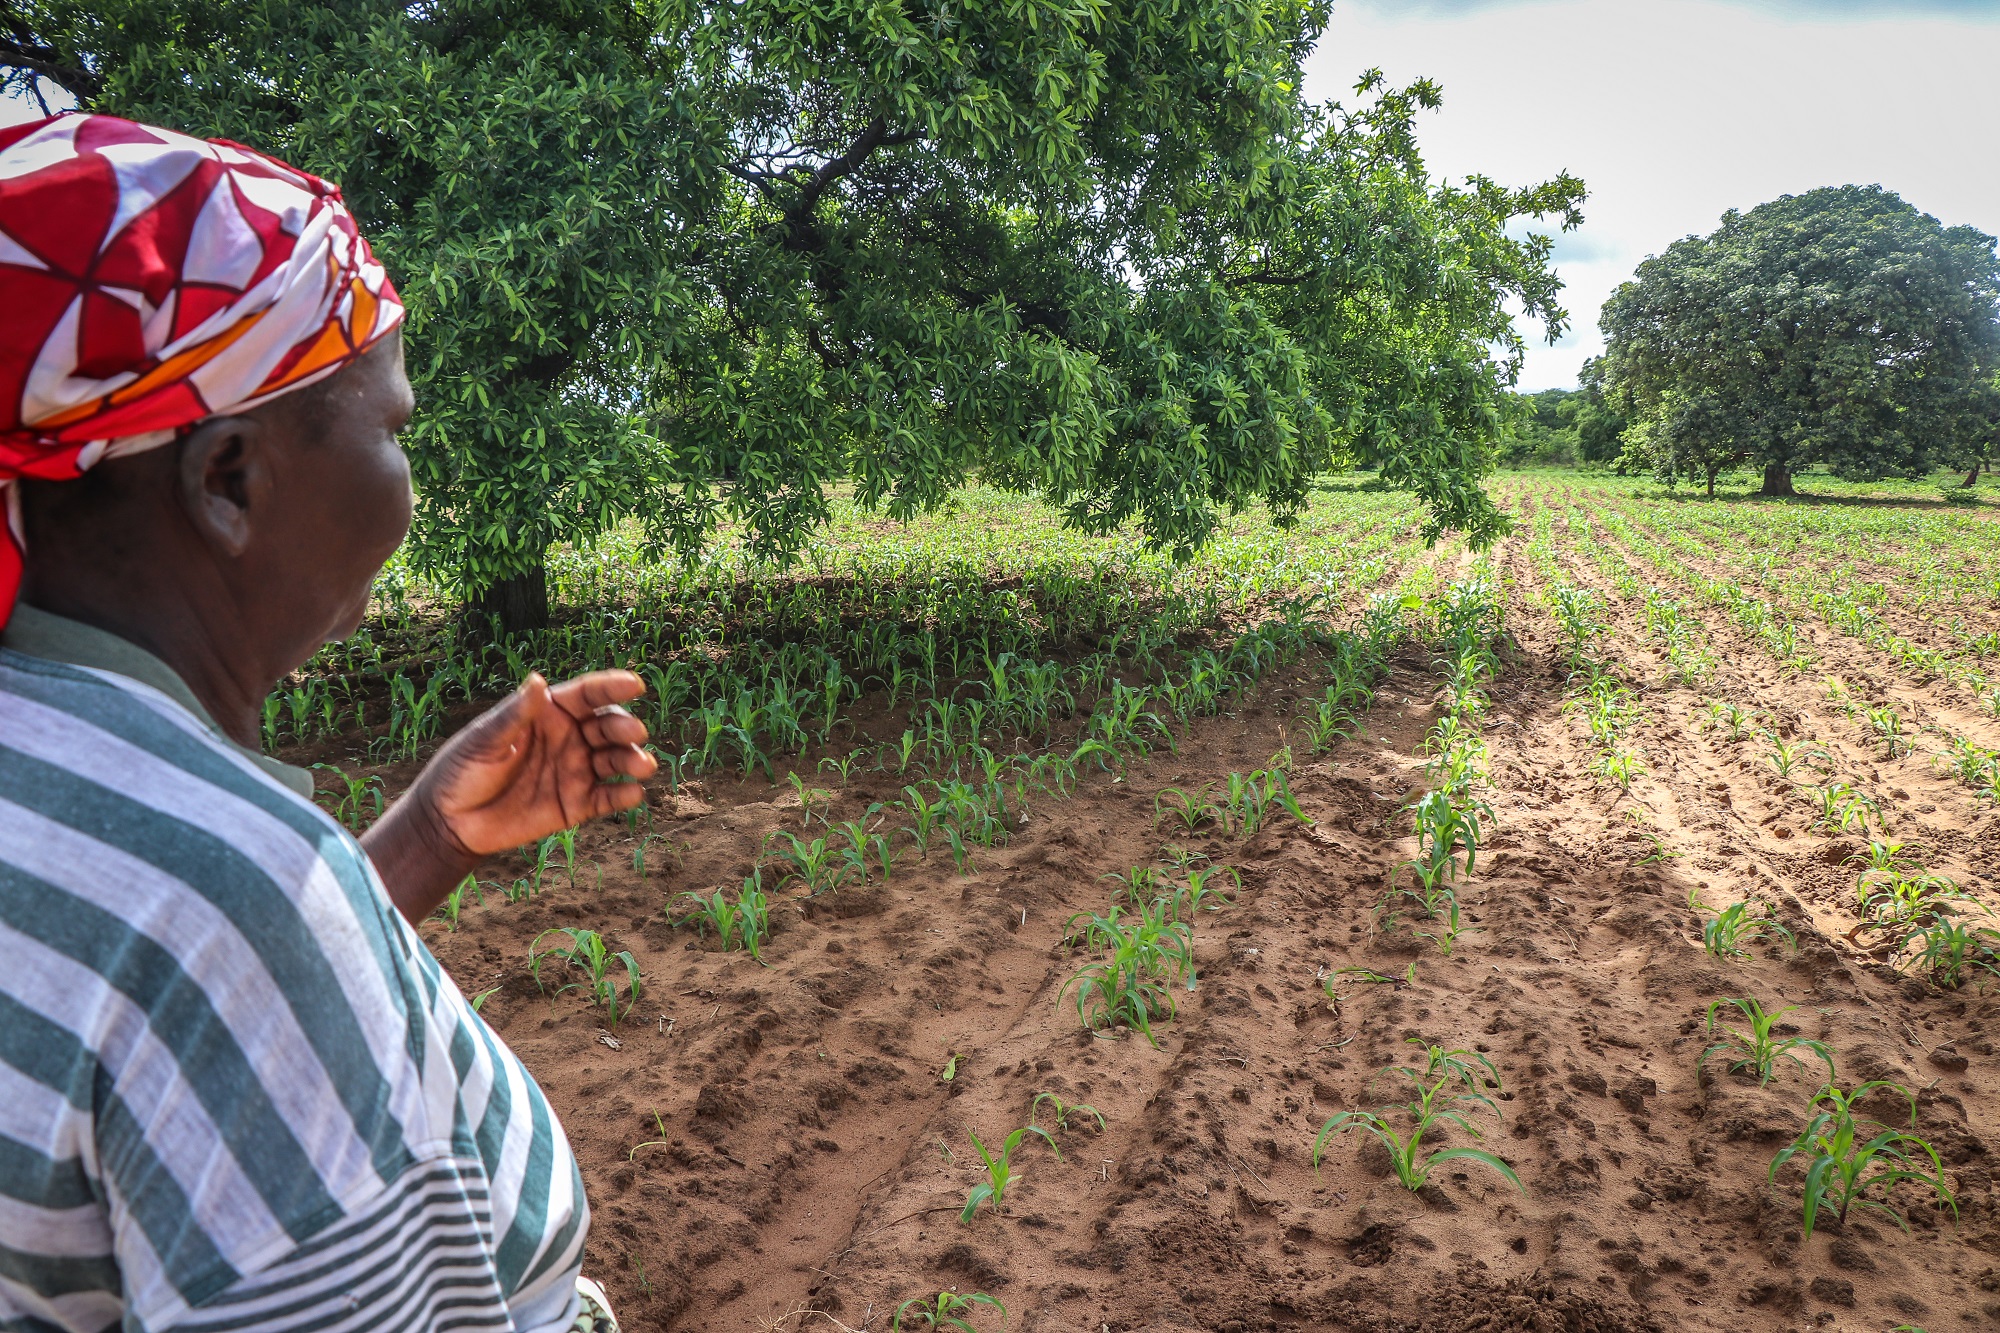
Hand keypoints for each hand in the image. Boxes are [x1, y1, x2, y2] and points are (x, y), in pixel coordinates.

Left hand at [363, 670, 655, 921]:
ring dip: (632, 759)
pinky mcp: (576, 804)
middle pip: (607, 725)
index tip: (636, 684)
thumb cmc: (462, 769)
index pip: (587, 695)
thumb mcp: (485, 738)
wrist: (451, 821)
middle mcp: (569, 738)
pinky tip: (633, 793)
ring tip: (642, 765)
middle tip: (633, 732)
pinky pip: (608, 798)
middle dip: (624, 726)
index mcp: (548, 714)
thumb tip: (538, 680)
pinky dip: (624, 795)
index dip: (612, 686)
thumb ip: (515, 714)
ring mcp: (575, 771)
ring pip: (614, 760)